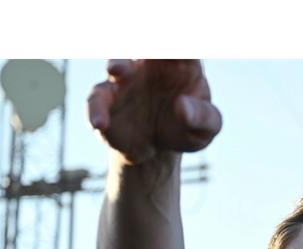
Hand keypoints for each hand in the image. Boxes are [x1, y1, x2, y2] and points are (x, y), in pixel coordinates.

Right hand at [87, 59, 221, 164]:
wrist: (157, 150)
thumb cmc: (188, 130)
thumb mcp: (206, 128)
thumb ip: (202, 117)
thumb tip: (183, 106)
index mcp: (182, 65)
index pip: (182, 48)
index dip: (178, 48)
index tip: (178, 51)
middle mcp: (151, 65)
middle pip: (146, 47)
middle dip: (145, 44)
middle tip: (148, 49)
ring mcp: (126, 79)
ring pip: (117, 64)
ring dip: (117, 64)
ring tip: (116, 70)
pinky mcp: (106, 99)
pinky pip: (97, 100)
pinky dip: (96, 109)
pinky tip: (99, 123)